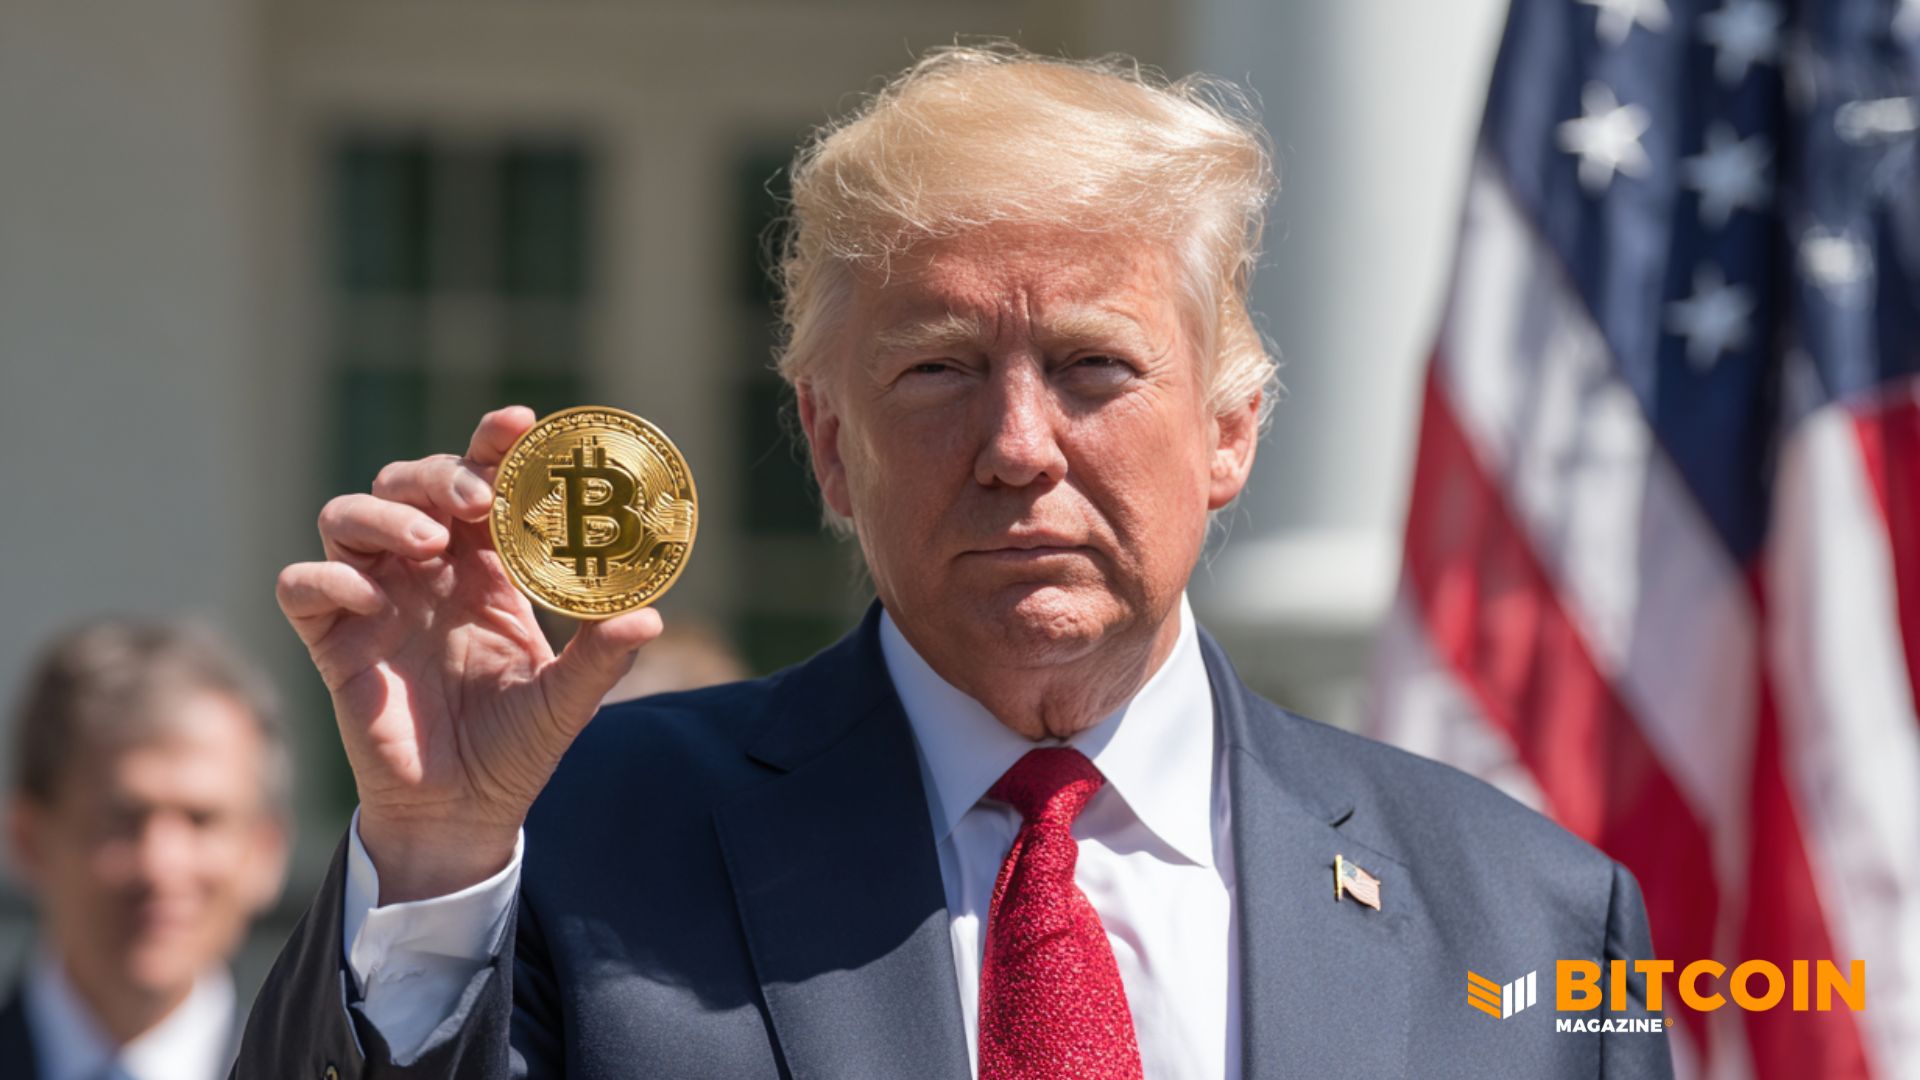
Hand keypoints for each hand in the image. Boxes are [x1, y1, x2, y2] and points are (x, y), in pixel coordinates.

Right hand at [276, 407, 664, 900]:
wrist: (464, 814)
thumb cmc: (516, 747)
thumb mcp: (567, 701)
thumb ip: (601, 657)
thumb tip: (648, 617)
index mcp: (484, 566)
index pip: (481, 481)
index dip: (494, 445)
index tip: (521, 424)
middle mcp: (425, 569)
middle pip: (409, 480)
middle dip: (441, 473)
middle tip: (478, 501)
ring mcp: (374, 599)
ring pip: (346, 514)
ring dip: (384, 512)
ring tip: (432, 541)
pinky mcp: (332, 640)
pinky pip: (301, 584)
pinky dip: (326, 577)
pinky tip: (371, 598)